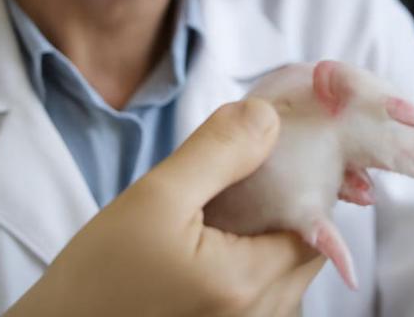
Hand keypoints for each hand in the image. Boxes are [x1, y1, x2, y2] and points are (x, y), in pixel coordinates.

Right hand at [7, 99, 323, 316]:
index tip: (277, 142)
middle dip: (287, 199)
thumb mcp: (155, 198)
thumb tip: (269, 116)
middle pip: (306, 245)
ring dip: (270, 226)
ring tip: (227, 193)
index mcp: (250, 285)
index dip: (304, 175)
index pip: (318, 222)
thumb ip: (218, 152)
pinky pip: (261, 287)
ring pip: (284, 266)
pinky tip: (213, 230)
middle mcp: (260, 316)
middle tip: (249, 162)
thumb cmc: (95, 280)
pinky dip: (250, 252)